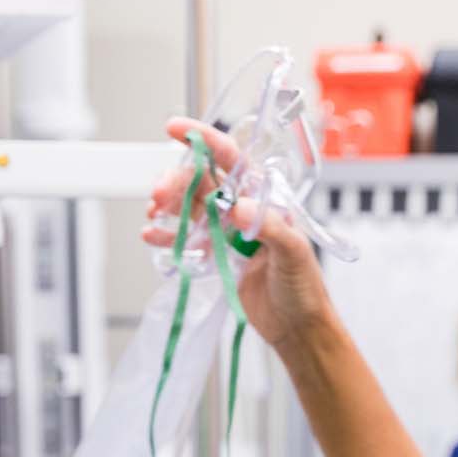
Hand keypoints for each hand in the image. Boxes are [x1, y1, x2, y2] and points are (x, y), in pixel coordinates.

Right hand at [142, 117, 334, 351]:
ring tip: (153, 213)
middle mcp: (243, 210)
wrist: (297, 327)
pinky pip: (187, 239)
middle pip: (203, 182)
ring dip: (169, 206)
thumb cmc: (304, 288)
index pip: (233, 160)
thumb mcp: (293, 253)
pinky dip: (168, 235)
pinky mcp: (216, 256)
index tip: (177, 129)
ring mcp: (227, 232)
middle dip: (177, 180)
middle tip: (159, 192)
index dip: (205, 140)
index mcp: (264, 199)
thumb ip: (269, 227)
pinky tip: (153, 235)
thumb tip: (236, 206)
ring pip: (190, 207)